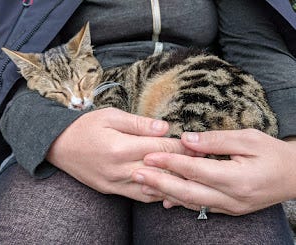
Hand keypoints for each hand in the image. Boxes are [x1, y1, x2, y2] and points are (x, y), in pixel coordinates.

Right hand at [47, 107, 193, 201]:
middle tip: (201, 161)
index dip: (182, 147)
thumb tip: (165, 128)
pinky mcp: (111, 190)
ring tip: (191, 177)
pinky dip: (157, 194)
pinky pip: (140, 197)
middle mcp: (120, 169)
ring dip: (174, 183)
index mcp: (120, 147)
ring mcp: (115, 183)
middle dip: (184, 165)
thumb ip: (139, 123)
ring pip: (154, 189)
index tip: (197, 145)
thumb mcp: (110, 116)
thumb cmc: (84, 127)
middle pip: (161, 170)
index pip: (161, 149)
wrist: (58, 146)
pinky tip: (169, 189)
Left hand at [132, 129, 295, 214]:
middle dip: (159, 182)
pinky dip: (180, 202)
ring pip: (191, 202)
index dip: (170, 162)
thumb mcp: (248, 138)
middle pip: (188, 191)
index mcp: (237, 178)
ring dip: (165, 193)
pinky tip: (164, 199)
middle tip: (136, 173)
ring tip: (143, 185)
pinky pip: (200, 207)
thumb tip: (186, 140)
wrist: (294, 176)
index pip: (195, 169)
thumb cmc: (273, 153)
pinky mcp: (229, 209)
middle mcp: (232, 197)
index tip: (149, 156)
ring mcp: (230, 207)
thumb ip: (215, 140)